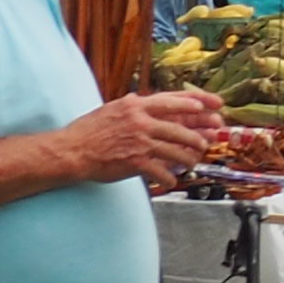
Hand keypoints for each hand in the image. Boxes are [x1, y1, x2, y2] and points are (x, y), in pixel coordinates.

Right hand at [76, 88, 227, 184]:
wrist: (72, 151)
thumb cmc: (89, 130)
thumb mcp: (114, 109)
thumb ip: (135, 107)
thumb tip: (151, 103)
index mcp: (136, 106)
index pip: (173, 101)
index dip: (195, 103)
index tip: (211, 105)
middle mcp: (141, 122)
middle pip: (179, 128)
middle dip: (197, 136)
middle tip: (207, 141)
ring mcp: (140, 142)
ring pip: (174, 150)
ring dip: (187, 158)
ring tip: (193, 162)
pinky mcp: (135, 162)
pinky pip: (160, 171)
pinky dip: (169, 177)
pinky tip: (173, 181)